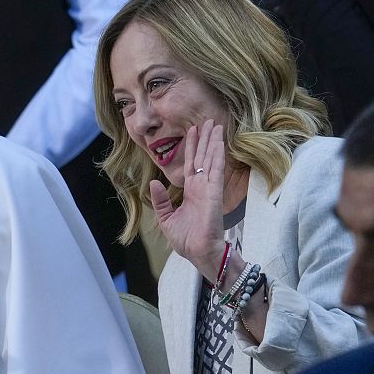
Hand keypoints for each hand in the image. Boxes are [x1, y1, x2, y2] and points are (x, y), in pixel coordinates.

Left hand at [149, 120, 226, 282]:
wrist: (198, 252)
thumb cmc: (186, 239)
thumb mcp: (166, 218)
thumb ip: (161, 200)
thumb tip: (154, 182)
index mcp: (191, 191)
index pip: (192, 164)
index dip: (193, 147)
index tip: (193, 131)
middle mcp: (201, 187)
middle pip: (203, 157)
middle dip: (205, 139)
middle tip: (207, 121)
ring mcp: (209, 188)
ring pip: (211, 159)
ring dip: (213, 142)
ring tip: (215, 124)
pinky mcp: (214, 193)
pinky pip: (216, 170)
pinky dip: (218, 155)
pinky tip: (219, 142)